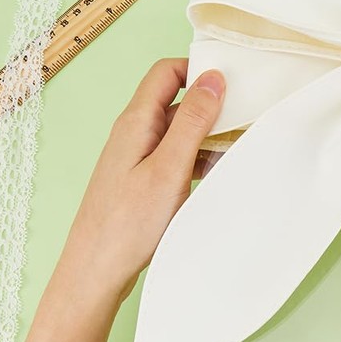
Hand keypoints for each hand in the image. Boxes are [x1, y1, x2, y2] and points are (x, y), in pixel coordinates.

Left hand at [59, 58, 225, 305]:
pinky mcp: (145, 179)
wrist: (97, 272)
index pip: (167, 72)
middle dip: (211, 104)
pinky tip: (215, 174)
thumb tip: (213, 78)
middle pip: (177, 100)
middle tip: (244, 116)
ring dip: (208, 135)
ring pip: (180, 130)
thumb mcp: (170, 167)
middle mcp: (136, 133)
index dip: (197, 69)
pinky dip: (199, 158)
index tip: (231, 81)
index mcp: (137, 121)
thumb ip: (193, 121)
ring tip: (235, 151)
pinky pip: (177, 155)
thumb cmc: (128, 223)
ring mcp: (139, 156)